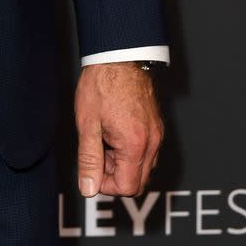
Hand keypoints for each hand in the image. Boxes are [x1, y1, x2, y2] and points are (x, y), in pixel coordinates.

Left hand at [74, 62, 163, 198]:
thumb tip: (88, 189)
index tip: (93, 168)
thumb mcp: (87, 124)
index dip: (106, 184)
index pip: (127, 188)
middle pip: (138, 182)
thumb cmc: (101, 85)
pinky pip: (147, 152)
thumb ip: (89, 160)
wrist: (118, 56)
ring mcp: (157, 134)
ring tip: (104, 139)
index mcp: (135, 145)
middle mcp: (152, 143)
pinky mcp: (157, 126)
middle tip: (97, 152)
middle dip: (115, 175)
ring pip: (143, 168)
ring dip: (123, 164)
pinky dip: (131, 152)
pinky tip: (115, 133)